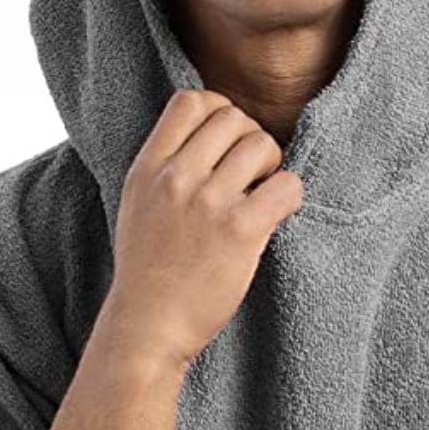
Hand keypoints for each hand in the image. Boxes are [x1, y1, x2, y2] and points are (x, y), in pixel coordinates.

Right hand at [100, 89, 304, 372]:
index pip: (190, 101)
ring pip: (262, 145)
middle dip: (250, 140)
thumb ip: (164, 169)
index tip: (226, 143)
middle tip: (251, 176)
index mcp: (148, 168)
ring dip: (272, 167)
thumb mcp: (137, 206)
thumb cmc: (147, 275)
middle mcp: (177, 178)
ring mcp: (208, 203)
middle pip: (232, 118)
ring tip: (263, 197)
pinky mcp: (240, 231)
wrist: (147, 328)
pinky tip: (277, 216)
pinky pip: (287, 186)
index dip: (219, 111)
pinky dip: (291, 196)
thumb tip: (205, 140)